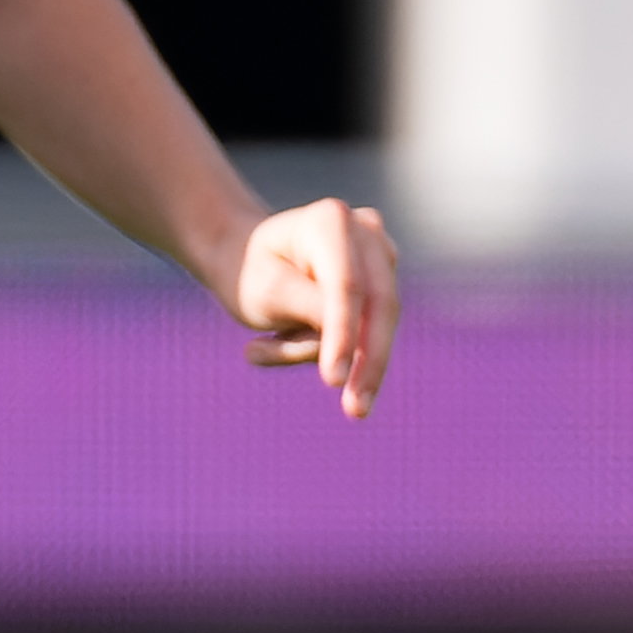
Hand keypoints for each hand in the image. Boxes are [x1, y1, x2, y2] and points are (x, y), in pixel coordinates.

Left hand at [227, 194, 400, 418]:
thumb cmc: (250, 273)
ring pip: (376, 325)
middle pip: (379, 306)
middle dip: (367, 362)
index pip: (346, 287)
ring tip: (259, 348)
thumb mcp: (266, 292)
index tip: (333, 381)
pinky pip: (370, 333)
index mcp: (330, 221)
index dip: (344, 336)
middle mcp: (367, 232)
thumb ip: (310, 309)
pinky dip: (329, 351)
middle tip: (355, 411)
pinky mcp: (384, 284)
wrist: (248, 261)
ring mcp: (381, 256)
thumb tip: (355, 341)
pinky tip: (277, 340)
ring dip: (321, 353)